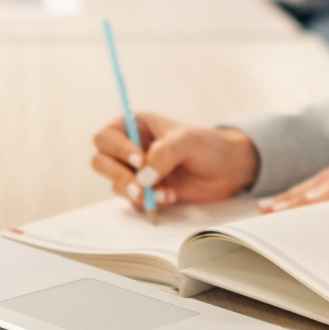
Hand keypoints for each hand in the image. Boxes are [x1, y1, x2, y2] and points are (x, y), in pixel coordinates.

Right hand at [90, 112, 259, 212]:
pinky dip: (148, 203)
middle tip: (141, 188)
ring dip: (136, 192)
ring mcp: (136, 172)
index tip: (140, 160)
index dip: (117, 149)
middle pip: (100, 162)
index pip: (106, 137)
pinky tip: (169, 197)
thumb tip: (143, 175)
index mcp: (135, 126)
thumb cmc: (209, 146)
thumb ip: (165, 153)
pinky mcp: (145, 192)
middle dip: (119, 176)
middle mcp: (130, 148)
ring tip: (165, 193)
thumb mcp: (189, 141)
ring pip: (115, 184)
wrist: (229, 170)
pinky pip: (132, 202)